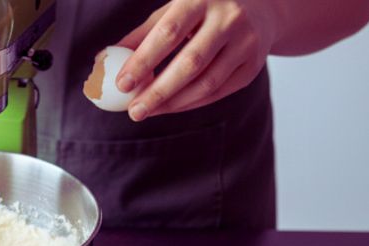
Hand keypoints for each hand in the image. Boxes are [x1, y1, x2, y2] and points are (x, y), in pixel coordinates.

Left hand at [115, 0, 282, 120]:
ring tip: (146, 111)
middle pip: (190, 62)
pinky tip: (170, 107)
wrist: (261, 8)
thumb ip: (143, 34)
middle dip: (158, 91)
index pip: (169, 32)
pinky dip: (191, 103)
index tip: (121, 84)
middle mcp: (228, 18)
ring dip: (173, 103)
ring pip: (207, 83)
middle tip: (133, 111)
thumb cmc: (204, 9)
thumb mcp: (174, 10)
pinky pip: (219, 92)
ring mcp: (246, 42)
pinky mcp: (253, 65)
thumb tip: (106, 60)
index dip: (143, 60)